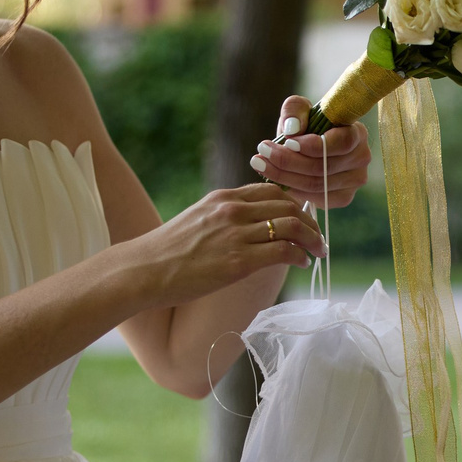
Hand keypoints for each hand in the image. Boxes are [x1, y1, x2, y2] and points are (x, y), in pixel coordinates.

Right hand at [125, 181, 325, 304]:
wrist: (144, 270)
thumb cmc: (167, 252)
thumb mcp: (197, 221)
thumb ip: (223, 218)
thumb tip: (247, 228)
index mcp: (222, 198)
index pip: (271, 192)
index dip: (294, 204)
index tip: (304, 219)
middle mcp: (232, 210)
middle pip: (288, 205)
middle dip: (310, 222)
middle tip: (317, 238)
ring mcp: (235, 234)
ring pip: (291, 225)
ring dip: (312, 239)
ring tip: (318, 251)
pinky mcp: (238, 261)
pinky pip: (283, 251)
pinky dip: (300, 255)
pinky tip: (302, 263)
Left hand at [251, 95, 371, 209]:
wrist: (309, 149)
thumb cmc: (306, 126)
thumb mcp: (299, 110)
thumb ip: (295, 110)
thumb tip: (293, 128)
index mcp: (357, 132)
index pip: (342, 142)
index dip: (313, 145)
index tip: (286, 141)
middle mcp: (362, 157)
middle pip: (324, 167)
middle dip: (288, 160)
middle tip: (262, 151)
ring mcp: (355, 181)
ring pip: (316, 184)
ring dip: (284, 175)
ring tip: (260, 163)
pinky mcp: (344, 197)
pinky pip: (316, 197)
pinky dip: (293, 189)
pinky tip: (275, 178)